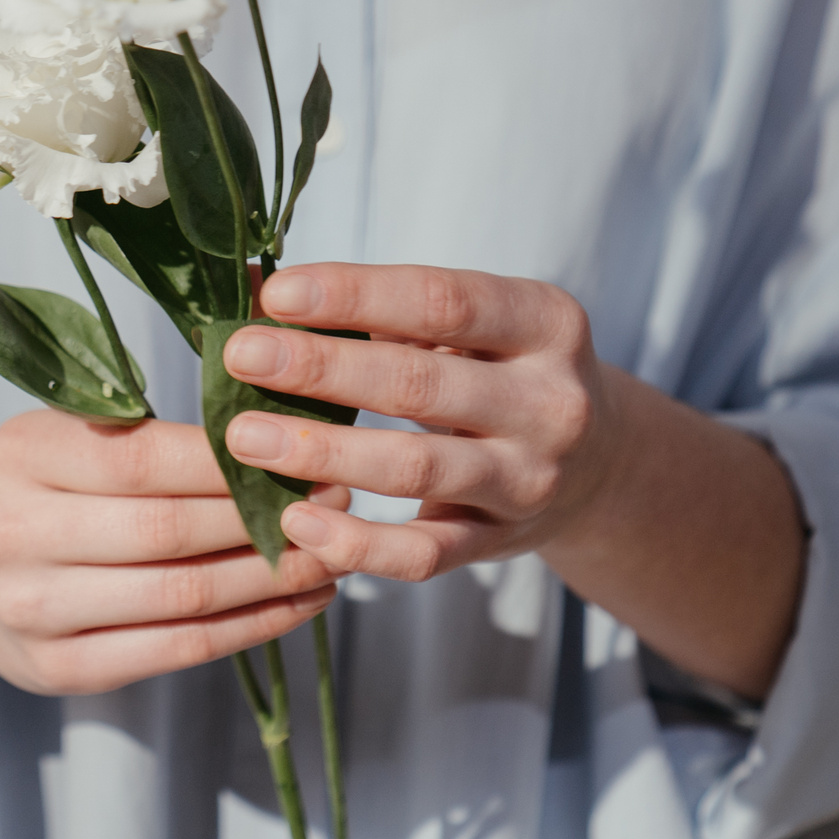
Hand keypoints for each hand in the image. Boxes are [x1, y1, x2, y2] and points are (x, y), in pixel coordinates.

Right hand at [0, 409, 350, 696]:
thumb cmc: (43, 490)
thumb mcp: (68, 435)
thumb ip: (148, 432)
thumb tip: (280, 432)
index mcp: (20, 455)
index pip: (145, 459)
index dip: (233, 463)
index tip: (305, 456)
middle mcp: (12, 533)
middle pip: (168, 531)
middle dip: (266, 520)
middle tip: (336, 503)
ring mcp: (31, 609)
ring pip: (182, 596)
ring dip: (273, 578)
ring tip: (331, 555)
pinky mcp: (58, 670)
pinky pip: (176, 650)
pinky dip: (251, 627)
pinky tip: (298, 603)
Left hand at [218, 264, 622, 584]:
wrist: (598, 465)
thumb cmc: (501, 374)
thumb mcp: (469, 326)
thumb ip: (377, 307)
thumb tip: (253, 284)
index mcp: (545, 323)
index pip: (441, 301)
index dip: (355, 295)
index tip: (278, 294)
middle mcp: (550, 402)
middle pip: (420, 383)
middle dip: (321, 368)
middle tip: (240, 357)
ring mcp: (529, 479)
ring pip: (415, 469)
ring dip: (321, 452)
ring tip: (243, 436)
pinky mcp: (500, 543)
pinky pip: (422, 554)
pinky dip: (355, 544)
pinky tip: (294, 523)